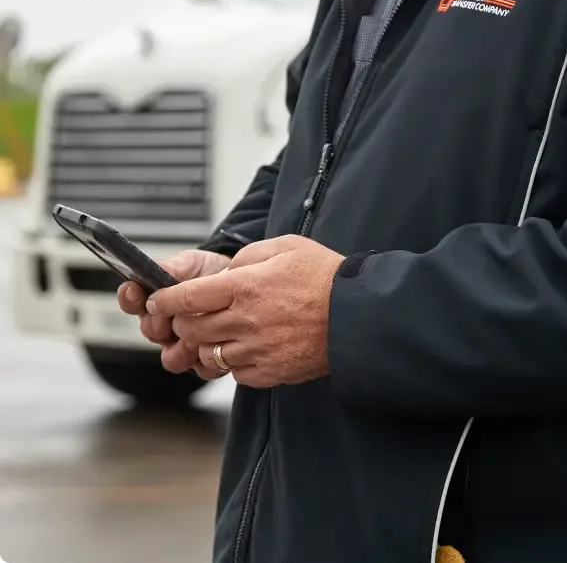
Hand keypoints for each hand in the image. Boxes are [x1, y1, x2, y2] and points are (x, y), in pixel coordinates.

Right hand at [117, 249, 230, 379]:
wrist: (242, 286)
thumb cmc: (211, 275)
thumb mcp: (190, 265)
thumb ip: (169, 269)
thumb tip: (149, 270)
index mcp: (156, 303)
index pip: (132, 302)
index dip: (130, 298)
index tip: (134, 290)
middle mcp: (165, 327)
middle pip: (150, 332)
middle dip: (161, 323)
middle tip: (175, 314)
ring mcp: (184, 347)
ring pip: (172, 359)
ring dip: (184, 347)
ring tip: (197, 334)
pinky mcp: (206, 361)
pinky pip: (200, 369)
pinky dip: (208, 358)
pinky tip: (218, 344)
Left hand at [147, 235, 344, 388]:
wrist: (356, 315)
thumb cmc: (324, 276)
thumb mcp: (284, 246)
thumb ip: (248, 256)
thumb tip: (227, 270)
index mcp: (245, 286)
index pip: (187, 297)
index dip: (164, 300)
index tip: (156, 300)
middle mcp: (245, 320)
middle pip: (191, 328)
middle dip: (182, 321)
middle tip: (188, 315)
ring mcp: (256, 350)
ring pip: (209, 354)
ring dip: (206, 343)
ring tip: (220, 331)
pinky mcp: (270, 371)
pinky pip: (236, 373)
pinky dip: (233, 362)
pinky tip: (246, 347)